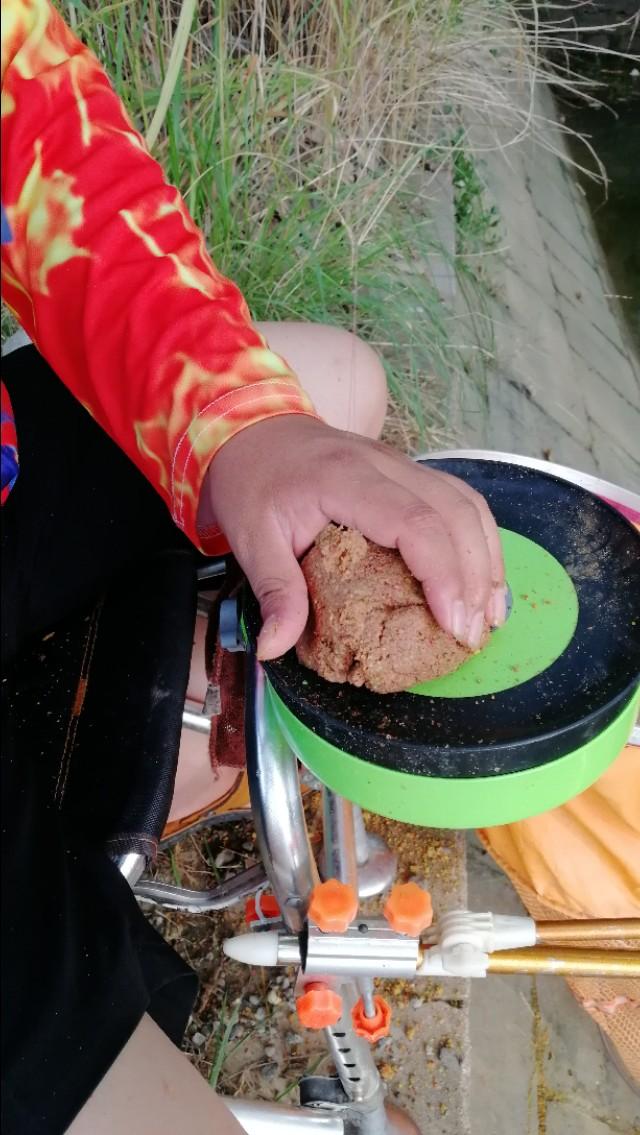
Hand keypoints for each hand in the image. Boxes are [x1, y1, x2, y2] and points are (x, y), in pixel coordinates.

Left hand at [200, 416, 505, 659]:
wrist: (252, 428)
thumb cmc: (252, 482)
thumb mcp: (251, 538)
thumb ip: (273, 591)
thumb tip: (276, 649)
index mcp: (345, 479)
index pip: (415, 522)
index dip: (444, 574)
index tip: (452, 624)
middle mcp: (385, 464)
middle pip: (455, 513)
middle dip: (474, 577)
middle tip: (472, 634)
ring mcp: (402, 464)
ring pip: (467, 504)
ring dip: (486, 560)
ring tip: (489, 615)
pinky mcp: (409, 472)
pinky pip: (459, 500)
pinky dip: (479, 542)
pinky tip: (482, 581)